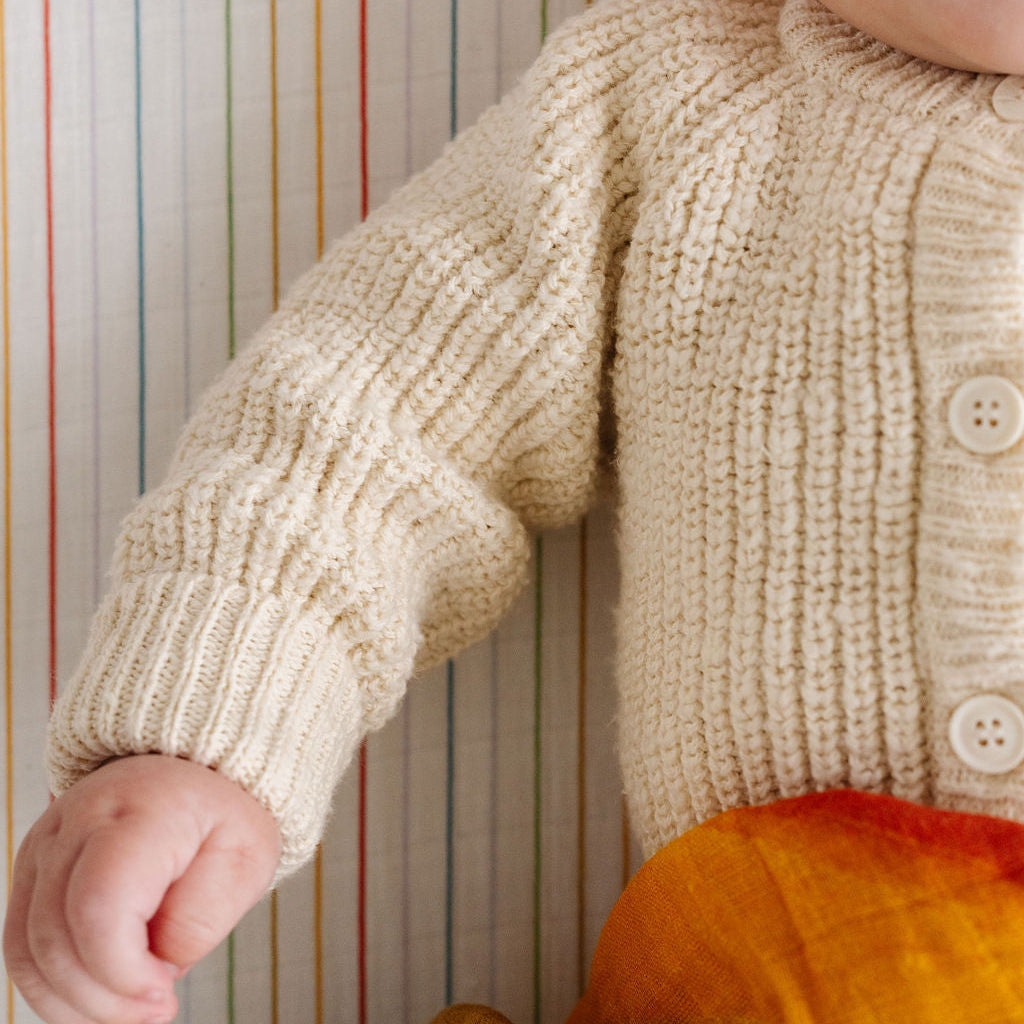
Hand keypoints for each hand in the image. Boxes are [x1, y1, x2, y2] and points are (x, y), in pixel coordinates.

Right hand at [3, 754, 280, 1023]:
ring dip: (75, 1002)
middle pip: (56, 937)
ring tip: (132, 1006)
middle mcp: (78, 821)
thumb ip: (200, 919)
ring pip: (27, 950)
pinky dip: (54, 987)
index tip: (165, 993)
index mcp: (142, 810)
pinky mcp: (32, 868)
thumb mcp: (246, 858)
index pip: (99, 904)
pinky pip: (21, 946)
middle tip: (158, 1008)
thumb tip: (153, 970)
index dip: (121, 970)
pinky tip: (101, 994)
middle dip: (105, 997)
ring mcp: (46, 843)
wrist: (194, 771)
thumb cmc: (223, 816)